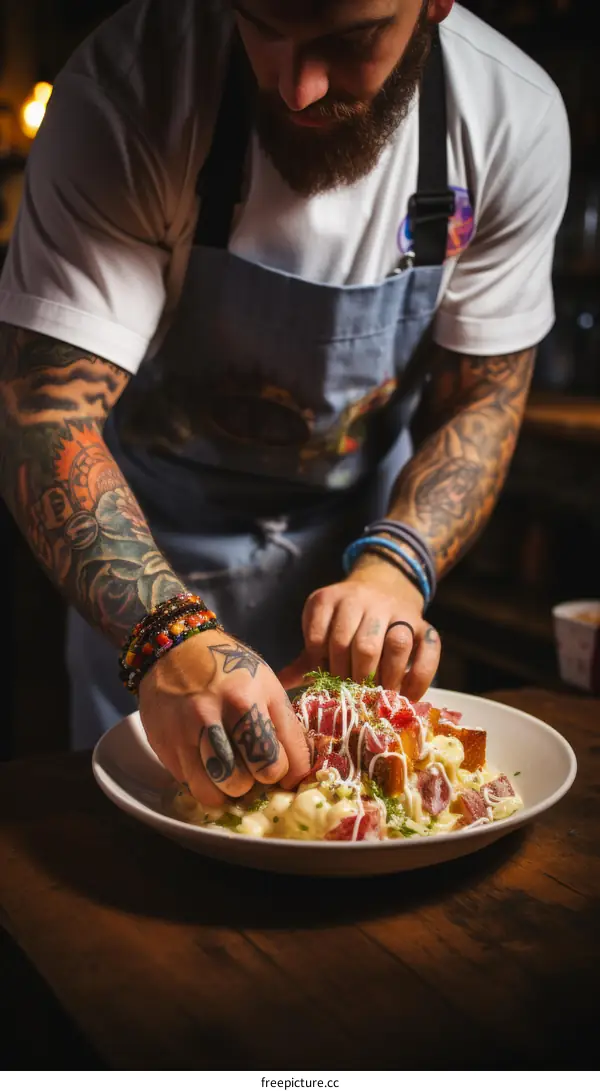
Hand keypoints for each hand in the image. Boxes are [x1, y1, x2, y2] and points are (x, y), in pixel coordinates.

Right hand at [138, 629, 310, 806]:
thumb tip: (298, 773)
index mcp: (248, 700)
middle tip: (256, 767)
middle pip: (249, 780)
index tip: (286, 771)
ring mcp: (185, 733)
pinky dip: (204, 782)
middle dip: (258, 780)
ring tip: (233, 771)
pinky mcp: (165, 745)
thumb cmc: (229, 668)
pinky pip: (190, 785)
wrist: (174, 650)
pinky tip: (209, 764)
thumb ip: (285, 727)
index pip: (280, 762)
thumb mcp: (267, 685)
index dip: (289, 774)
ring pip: (216, 792)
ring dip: (229, 788)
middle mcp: (215, 717)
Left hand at [279, 555, 440, 700]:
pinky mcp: (424, 624)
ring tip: (379, 698)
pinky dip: (419, 677)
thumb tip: (280, 683)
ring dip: (387, 677)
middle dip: (356, 678)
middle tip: (354, 697)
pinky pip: (429, 650)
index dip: (324, 668)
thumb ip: (306, 657)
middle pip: (361, 644)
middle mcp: (364, 600)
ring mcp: (397, 611)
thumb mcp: (321, 630)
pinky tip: (407, 697)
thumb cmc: (344, 622)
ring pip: (396, 643)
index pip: (322, 639)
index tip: (327, 685)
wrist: (382, 586)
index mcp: (329, 600)